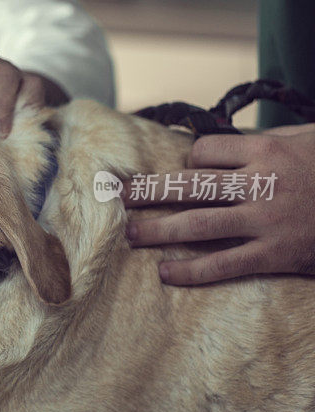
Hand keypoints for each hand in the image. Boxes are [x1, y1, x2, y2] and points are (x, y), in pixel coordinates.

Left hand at [123, 125, 314, 284]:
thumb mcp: (306, 138)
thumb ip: (267, 139)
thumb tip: (230, 141)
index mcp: (265, 151)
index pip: (205, 153)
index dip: (189, 162)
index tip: (186, 172)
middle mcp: (261, 183)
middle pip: (189, 187)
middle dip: (148, 192)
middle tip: (116, 196)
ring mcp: (267, 220)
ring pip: (199, 225)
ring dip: (158, 231)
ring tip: (130, 234)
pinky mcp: (276, 254)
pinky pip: (226, 264)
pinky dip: (193, 271)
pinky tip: (166, 273)